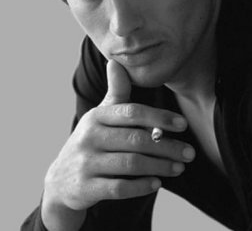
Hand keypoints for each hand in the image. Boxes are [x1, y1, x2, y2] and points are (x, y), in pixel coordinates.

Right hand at [42, 60, 194, 213]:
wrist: (62, 179)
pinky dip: (141, 186)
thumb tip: (116, 62)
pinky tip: (156, 183)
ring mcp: (86, 163)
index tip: (182, 124)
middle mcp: (89, 137)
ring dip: (160, 166)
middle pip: (135, 140)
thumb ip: (114, 93)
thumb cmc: (91, 141)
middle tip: (189, 153)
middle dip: (167, 146)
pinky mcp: (86, 187)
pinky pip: (120, 188)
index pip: (131, 112)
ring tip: (179, 167)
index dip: (159, 117)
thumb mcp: (99, 116)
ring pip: (130, 164)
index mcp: (96, 116)